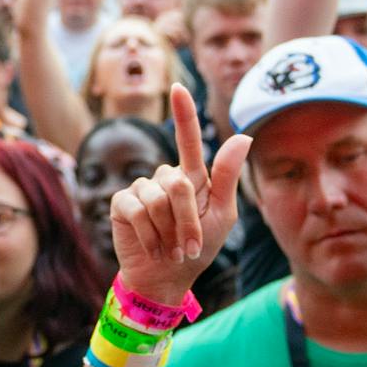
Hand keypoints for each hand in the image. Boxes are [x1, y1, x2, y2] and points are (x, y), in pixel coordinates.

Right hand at [111, 84, 250, 305]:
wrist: (167, 278)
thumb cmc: (198, 248)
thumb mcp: (221, 216)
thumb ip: (227, 177)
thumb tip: (244, 135)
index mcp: (192, 177)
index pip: (187, 139)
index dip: (183, 113)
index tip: (178, 87)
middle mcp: (165, 177)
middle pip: (179, 184)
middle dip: (188, 220)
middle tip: (188, 246)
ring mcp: (141, 188)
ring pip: (158, 199)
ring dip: (169, 232)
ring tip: (171, 249)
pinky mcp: (122, 203)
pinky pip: (138, 210)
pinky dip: (151, 235)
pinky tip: (154, 248)